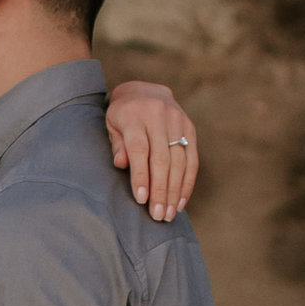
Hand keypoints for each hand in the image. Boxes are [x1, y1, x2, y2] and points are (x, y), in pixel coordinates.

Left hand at [105, 80, 199, 224]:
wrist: (145, 90)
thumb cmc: (123, 116)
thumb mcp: (112, 125)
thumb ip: (117, 145)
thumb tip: (122, 165)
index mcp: (135, 116)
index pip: (140, 149)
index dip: (141, 176)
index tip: (142, 200)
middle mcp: (159, 116)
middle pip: (162, 159)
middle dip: (161, 190)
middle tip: (158, 216)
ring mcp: (178, 121)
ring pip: (179, 161)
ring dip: (175, 191)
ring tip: (169, 214)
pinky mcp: (190, 128)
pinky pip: (192, 159)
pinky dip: (187, 183)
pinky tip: (181, 202)